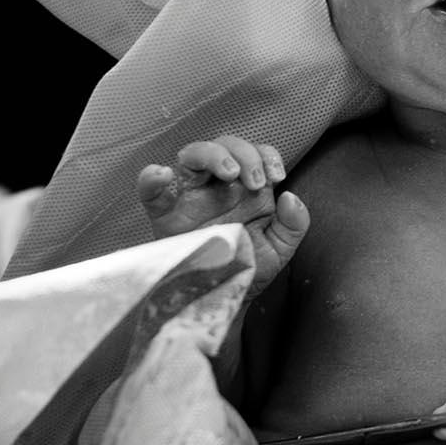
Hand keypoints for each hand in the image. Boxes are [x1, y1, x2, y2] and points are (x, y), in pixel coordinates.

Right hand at [137, 136, 309, 293]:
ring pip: (192, 156)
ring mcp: (190, 199)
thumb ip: (294, 224)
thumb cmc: (249, 268)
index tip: (277, 176)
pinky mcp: (165, 218)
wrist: (224, 298)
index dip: (267, 155)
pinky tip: (161, 174)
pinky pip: (151, 194)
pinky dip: (150, 179)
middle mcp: (218, 187)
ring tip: (229, 173)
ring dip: (211, 154)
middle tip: (254, 182)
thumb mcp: (280, 249)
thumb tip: (291, 196)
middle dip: (243, 153)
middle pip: (224, 146)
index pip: (255, 153)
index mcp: (246, 190)